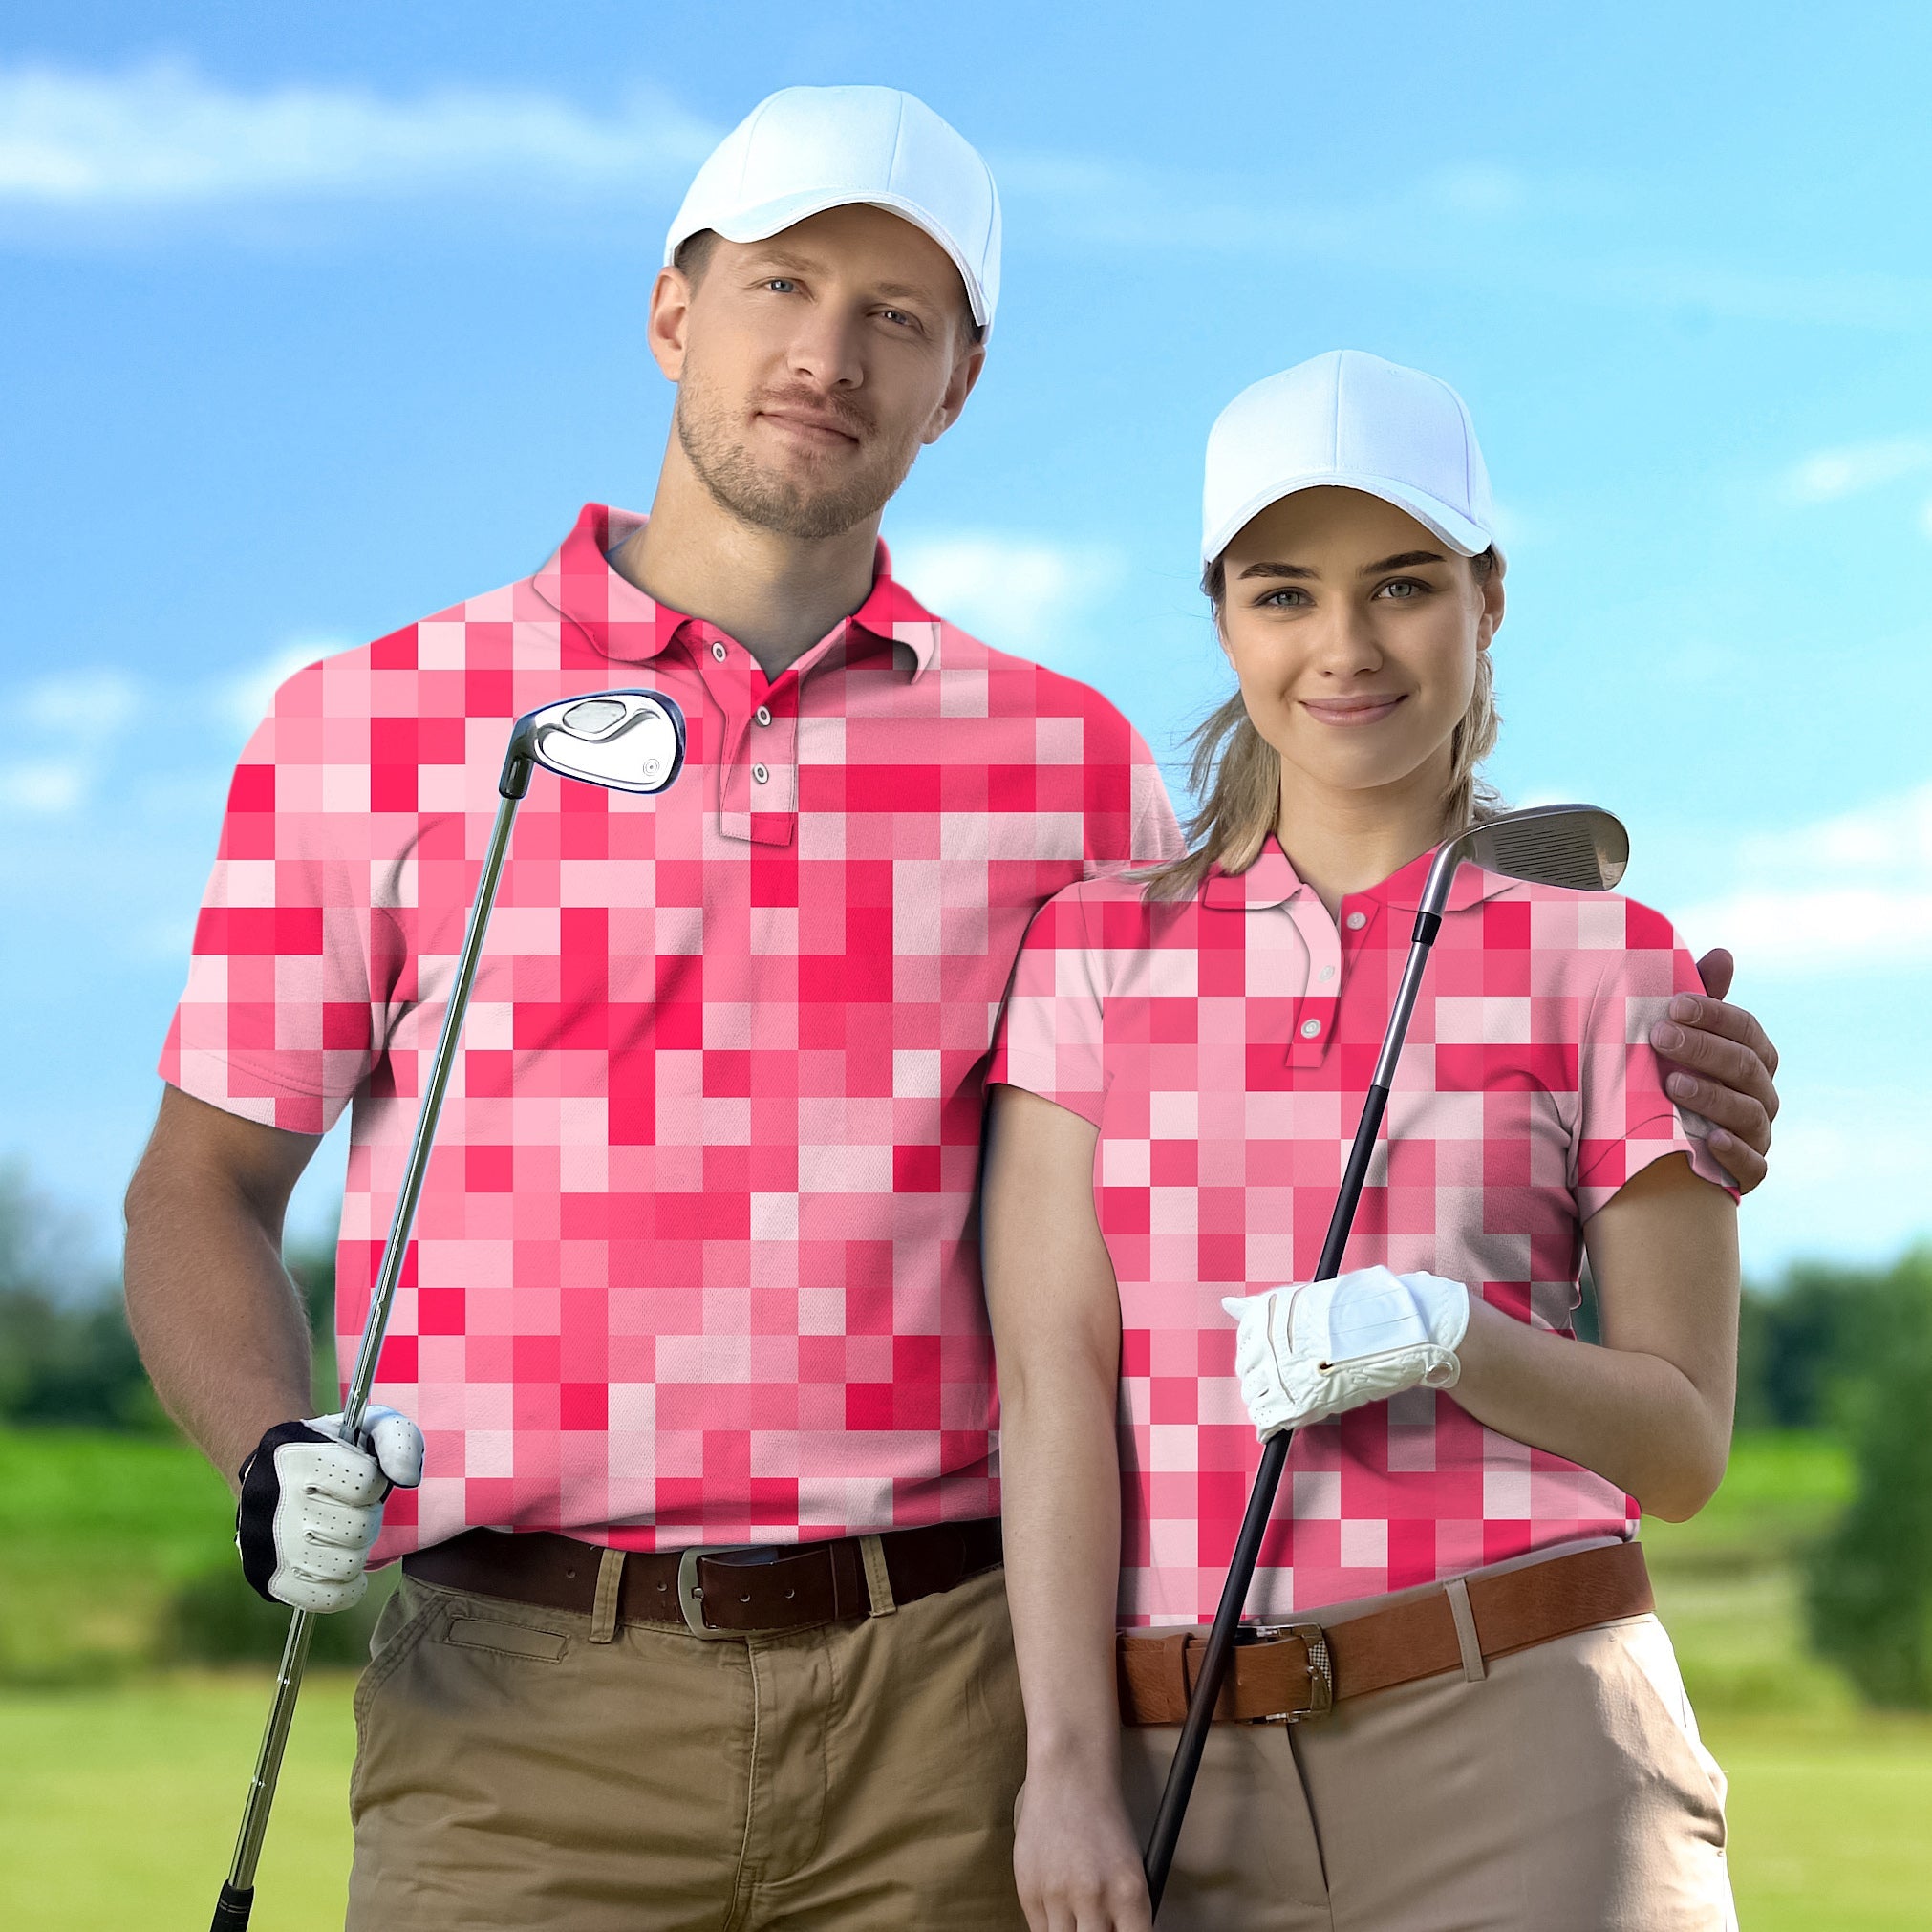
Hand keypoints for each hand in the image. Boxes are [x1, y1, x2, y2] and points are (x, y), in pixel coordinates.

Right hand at [235, 1405, 423, 1611]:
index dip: (374, 1482)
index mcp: (298, 1457)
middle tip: (352, 1509)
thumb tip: (407, 1479)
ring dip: (355, 1551)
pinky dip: (345, 1587)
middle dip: (366, 1518)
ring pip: (345, 1566)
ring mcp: (266, 1545)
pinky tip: (341, 1565)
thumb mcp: (369, 1427)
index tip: (361, 1478)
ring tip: (342, 1534)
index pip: (366, 1484)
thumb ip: (399, 1441)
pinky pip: (326, 1599)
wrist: (271, 1470)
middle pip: (358, 1530)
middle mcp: (274, 1502)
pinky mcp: (266, 1578)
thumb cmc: (333, 1450)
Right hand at [1014, 1767, 1152, 1931]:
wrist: (1068, 1778)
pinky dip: (1052, 1927)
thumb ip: (1126, 1912)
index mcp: (1129, 1892)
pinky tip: (1060, 1908)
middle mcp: (1094, 1897)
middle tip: (1097, 1925)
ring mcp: (1057, 1895)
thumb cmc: (1104, 1821)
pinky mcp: (1028, 1891)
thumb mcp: (1131, 1868)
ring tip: (1078, 1916)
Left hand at [1222, 1267, 1469, 1439]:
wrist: (1394, 1330)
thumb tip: (1226, 1304)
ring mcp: (1279, 1372)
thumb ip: (1262, 1309)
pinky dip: (1270, 1426)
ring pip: (1255, 1398)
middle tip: (1293, 1381)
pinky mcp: (1296, 1401)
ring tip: (1296, 1398)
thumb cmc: (1355, 1315)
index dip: (1263, 1358)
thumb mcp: (1303, 1301)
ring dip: (1269, 1402)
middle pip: (1247, 1373)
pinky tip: (1276, 1427)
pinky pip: (1267, 1421)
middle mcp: (1265, 1341)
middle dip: (1264, 1380)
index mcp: (1265, 1314)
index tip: (1282, 1360)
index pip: (1245, 1346)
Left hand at [1649, 948, 1778, 1193]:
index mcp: (1753, 1056)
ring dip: (1711, 1097)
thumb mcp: (1682, 1038)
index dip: (1713, 1014)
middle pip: (1745, 1067)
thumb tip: (1723, 954)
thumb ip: (1702, 1001)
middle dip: (1703, 1049)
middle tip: (1659, 1037)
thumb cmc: (1674, 1075)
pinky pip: (1753, 1166)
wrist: (1660, 1144)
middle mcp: (1762, 1094)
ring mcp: (1758, 1134)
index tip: (1672, 1004)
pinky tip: (1709, 1139)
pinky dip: (1735, 1153)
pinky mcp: (1748, 1173)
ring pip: (1748, 1113)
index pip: (1745, 1029)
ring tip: (1672, 1085)